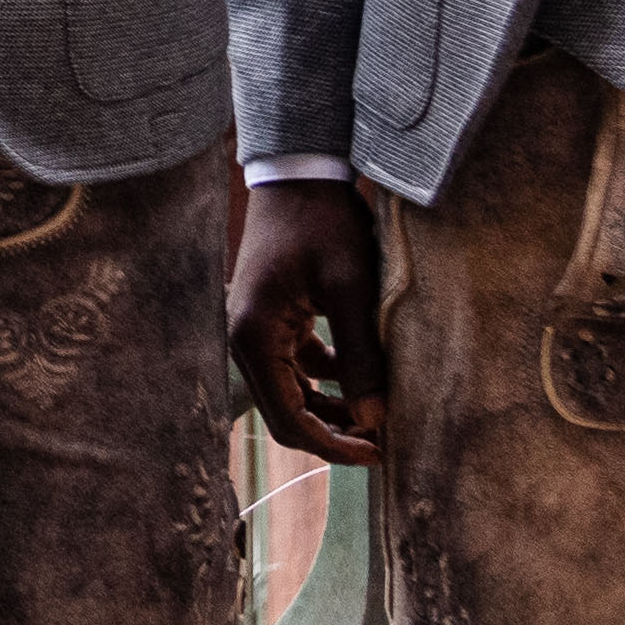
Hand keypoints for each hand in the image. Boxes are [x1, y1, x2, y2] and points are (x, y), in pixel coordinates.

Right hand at [228, 179, 388, 465]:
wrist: (300, 171)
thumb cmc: (323, 223)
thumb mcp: (350, 289)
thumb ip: (360, 357)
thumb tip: (373, 419)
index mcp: (254, 336)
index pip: (289, 418)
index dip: (333, 445)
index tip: (377, 453)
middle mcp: (244, 339)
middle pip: (285, 411)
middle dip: (332, 432)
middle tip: (381, 442)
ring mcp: (253, 328)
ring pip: (290, 391)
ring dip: (329, 408)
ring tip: (375, 414)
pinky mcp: (269, 317)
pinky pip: (293, 365)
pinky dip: (323, 378)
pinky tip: (358, 375)